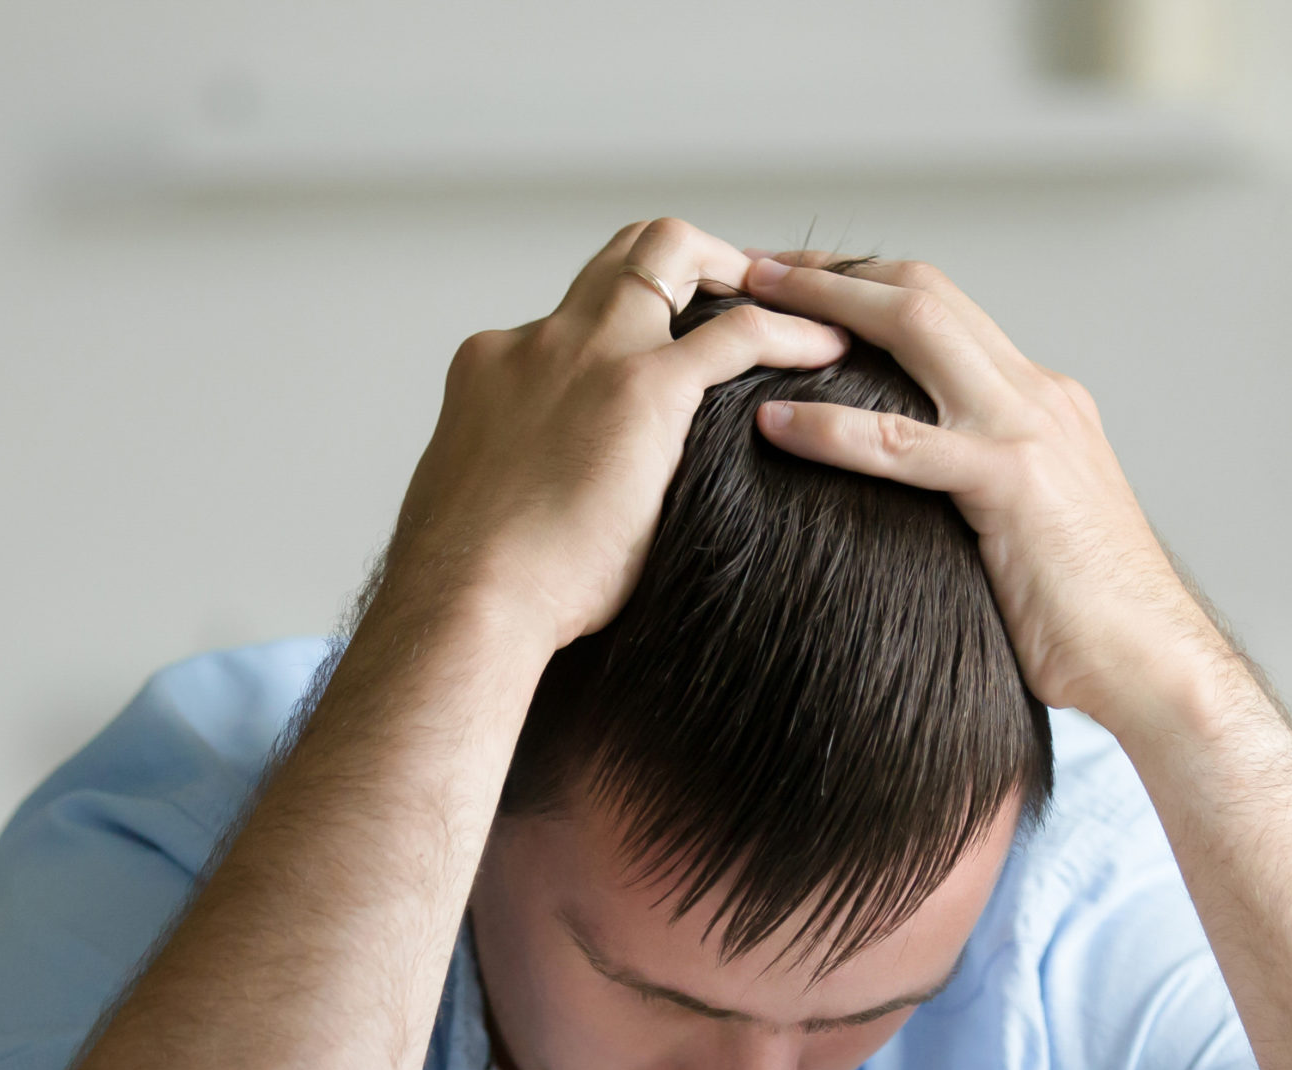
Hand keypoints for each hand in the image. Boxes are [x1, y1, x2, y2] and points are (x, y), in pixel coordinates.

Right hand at [385, 221, 846, 654]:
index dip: (624, 321)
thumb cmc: (477, 584)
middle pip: (617, 255)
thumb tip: (557, 510)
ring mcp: (588, 352)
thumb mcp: (489, 504)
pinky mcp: (643, 388)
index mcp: (495, 366)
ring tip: (792, 306)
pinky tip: (826, 353)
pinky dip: (788, 333)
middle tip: (739, 298)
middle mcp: (540, 340)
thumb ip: (524, 475)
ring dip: (736, 269)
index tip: (665, 347)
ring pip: (669, 250)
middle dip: (685, 261)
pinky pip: (736, 333)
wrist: (465, 598)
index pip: (568, 315)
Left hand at [741, 254, 1222, 722]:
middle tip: (755, 267)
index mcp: (1041, 399)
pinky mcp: (1012, 484)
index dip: (867, 285)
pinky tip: (775, 422)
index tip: (800, 284)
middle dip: (834, 270)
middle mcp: (1037, 395)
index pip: (946, 310)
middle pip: (925, 292)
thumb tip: (911, 494)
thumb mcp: (1030, 522)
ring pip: (917, 330)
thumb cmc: (1086, 615)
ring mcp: (1027, 431)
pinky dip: (832, 426)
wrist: (1153, 661)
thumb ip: (980, 483)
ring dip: (822, 307)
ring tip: (748, 307)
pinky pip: (904, 444)